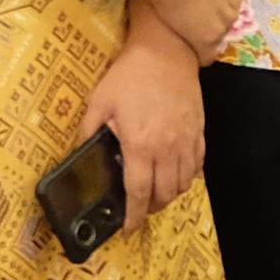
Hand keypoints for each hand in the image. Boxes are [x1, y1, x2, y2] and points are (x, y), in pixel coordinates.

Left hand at [87, 24, 209, 219]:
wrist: (166, 49)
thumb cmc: (131, 74)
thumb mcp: (99, 101)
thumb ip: (88, 132)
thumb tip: (81, 154)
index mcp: (140, 145)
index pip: (139, 193)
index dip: (134, 217)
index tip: (128, 229)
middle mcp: (167, 149)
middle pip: (164, 195)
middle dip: (151, 209)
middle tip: (139, 209)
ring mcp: (186, 141)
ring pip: (183, 184)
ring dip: (169, 196)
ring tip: (156, 194)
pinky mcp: (198, 131)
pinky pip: (197, 166)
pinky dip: (187, 178)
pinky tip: (175, 175)